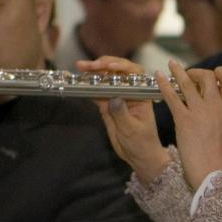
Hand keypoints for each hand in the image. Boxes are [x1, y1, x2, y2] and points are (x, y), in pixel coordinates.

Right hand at [90, 55, 172, 183]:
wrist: (139, 156)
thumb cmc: (142, 143)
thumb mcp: (131, 130)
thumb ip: (121, 113)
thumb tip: (114, 98)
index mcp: (141, 95)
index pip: (134, 73)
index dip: (122, 66)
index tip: (110, 66)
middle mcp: (130, 92)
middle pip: (117, 71)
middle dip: (103, 65)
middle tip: (88, 65)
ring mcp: (118, 97)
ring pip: (106, 79)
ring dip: (93, 72)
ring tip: (80, 67)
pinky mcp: (107, 105)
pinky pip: (98, 92)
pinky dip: (89, 86)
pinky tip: (80, 82)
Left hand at [164, 62, 221, 189]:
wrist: (213, 174)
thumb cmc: (221, 160)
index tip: (215, 73)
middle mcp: (216, 107)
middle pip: (208, 77)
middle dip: (198, 72)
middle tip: (190, 75)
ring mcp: (199, 112)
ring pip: (188, 83)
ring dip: (178, 71)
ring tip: (170, 65)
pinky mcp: (184, 120)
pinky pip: (172, 96)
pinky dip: (164, 85)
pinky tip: (158, 78)